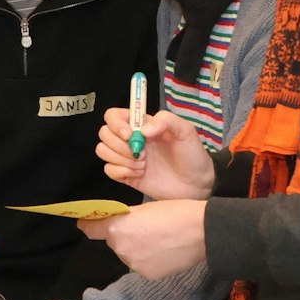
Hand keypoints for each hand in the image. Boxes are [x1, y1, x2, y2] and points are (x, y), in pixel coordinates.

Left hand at [79, 200, 206, 278]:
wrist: (203, 232)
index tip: (86, 224)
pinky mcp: (146, 274)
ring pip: (128, 254)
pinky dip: (149, 260)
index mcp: (117, 227)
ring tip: (159, 241)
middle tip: (146, 229)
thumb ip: (126, 219)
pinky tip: (165, 252)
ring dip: (137, 248)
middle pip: (114, 242)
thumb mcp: (144, 208)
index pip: (91, 229)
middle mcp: (120, 247)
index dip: (88, 225)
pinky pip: (142, 265)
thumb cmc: (175, 212)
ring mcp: (133, 263)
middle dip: (124, 236)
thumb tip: (117, 226)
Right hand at [96, 109, 215, 200]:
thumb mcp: (185, 131)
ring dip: (121, 159)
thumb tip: (142, 130)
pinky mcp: (125, 175)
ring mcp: (126, 157)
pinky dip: (121, 172)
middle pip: (104, 133)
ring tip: (143, 165)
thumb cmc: (192, 155)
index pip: (113, 116)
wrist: (197, 184)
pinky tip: (139, 174)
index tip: (130, 135)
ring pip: (102, 151)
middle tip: (142, 153)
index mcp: (141, 125)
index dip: (116, 124)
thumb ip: (166, 120)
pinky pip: (108, 170)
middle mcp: (130, 139)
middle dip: (120, 145)